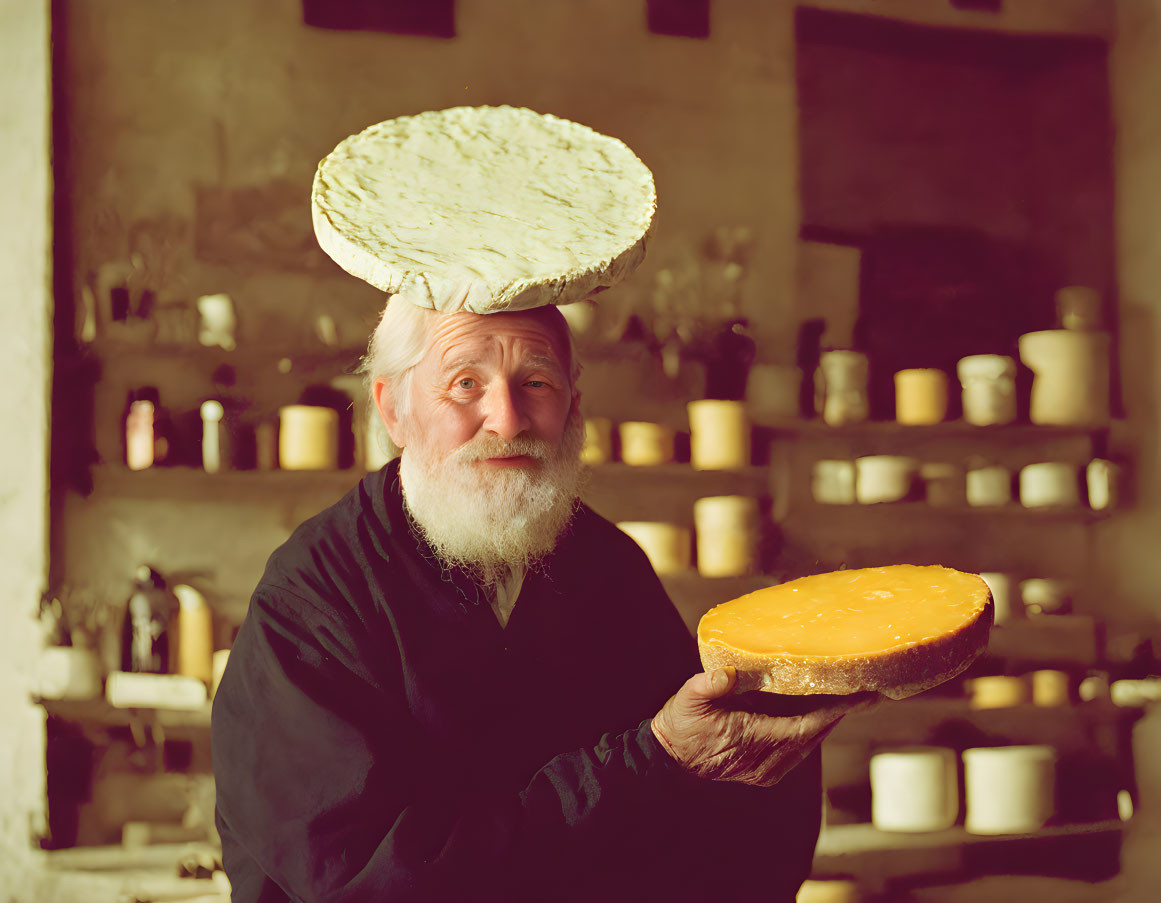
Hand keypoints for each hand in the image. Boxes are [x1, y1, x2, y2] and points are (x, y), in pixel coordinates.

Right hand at [651, 666, 879, 787]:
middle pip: (815, 735)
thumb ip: (707, 686)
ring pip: (809, 743)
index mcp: (755, 742)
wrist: (668, 758)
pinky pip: (798, 748)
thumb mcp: (688, 700)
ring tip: (848, 697)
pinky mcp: (766, 770)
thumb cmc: (680, 726)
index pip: (806, 726)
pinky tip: (818, 712)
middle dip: (839, 713)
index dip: (834, 711)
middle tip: (866, 689)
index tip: (861, 696)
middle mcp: (768, 762)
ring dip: (827, 721)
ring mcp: (768, 769)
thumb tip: (726, 674)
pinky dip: (811, 729)